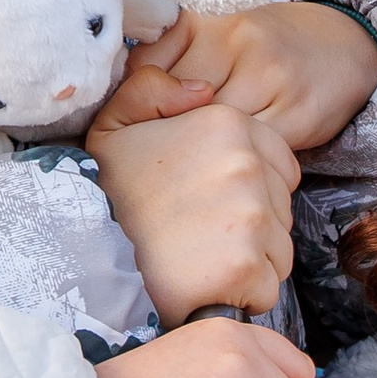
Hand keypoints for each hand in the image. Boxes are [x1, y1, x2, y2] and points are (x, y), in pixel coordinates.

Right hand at [86, 99, 298, 324]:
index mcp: (225, 123)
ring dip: (250, 254)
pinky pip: (268, 281)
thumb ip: (151, 89)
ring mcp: (253, 215)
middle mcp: (246, 164)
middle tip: (202, 228)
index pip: (278, 161)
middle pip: (280, 203)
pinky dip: (244, 288)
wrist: (95, 261)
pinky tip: (208, 280)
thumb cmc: (111, 196)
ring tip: (204, 255)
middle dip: (252, 219)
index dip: (250, 184)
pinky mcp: (251, 265)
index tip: (209, 198)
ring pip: (278, 243)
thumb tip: (203, 89)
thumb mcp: (114, 128)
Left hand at [104, 2, 376, 152]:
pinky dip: (235, 164)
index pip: (146, 76)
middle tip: (156, 159)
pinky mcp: (295, 112)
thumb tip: (114, 104)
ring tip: (191, 168)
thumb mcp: (210, 38)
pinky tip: (228, 166)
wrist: (342, 45)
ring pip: (210, 134)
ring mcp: (269, 76)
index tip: (131, 133)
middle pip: (176, 108)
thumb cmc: (262, 47)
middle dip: (163, 139)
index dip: (135, 113)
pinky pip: (249, 151)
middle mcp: (235, 40)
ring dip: (197, 157)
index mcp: (202, 19)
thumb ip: (163, 62)